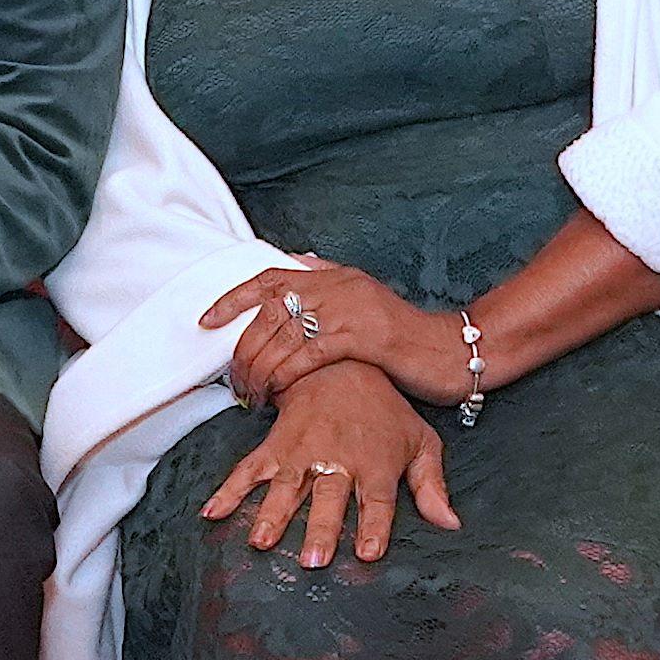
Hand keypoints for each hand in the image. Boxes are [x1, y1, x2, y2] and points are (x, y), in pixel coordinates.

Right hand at [200, 361, 455, 570]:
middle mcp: (337, 459)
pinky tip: (213, 513)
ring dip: (272, 515)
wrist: (342, 364)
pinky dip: (229, 491)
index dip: (373, 527)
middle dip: (320, 528)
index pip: (377, 501)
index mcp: (376, 462)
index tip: (367, 553)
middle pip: (329, 498)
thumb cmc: (384, 410)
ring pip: (286, 486)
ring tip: (261, 541)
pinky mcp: (276, 445)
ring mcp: (303, 452)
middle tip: (312, 559)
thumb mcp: (419, 442)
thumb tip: (450, 524)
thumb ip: (431, 485)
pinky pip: (248, 469)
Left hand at [201, 261, 463, 407]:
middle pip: (269, 313)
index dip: (233, 299)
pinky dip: (284, 375)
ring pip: (282, 336)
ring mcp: (349, 309)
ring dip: (259, 370)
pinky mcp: (361, 337)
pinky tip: (277, 394)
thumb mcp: (365, 303)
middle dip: (243, 351)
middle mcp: (337, 286)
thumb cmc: (406, 338)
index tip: (207, 320)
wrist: (452, 350)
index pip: (271, 278)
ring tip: (250, 395)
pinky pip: (307, 355)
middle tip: (234, 381)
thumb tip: (299, 264)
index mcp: (334, 276)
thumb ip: (331, 287)